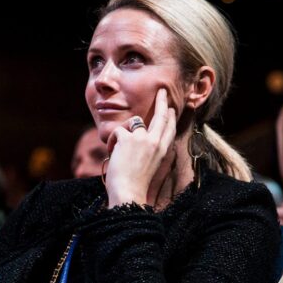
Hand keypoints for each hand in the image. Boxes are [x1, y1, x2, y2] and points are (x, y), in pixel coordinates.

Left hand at [105, 88, 176, 207]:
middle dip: (162, 101)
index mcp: (163, 151)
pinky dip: (111, 142)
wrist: (128, 191)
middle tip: (162, 91)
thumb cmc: (135, 184)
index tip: (171, 109)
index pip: (169, 129)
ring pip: (133, 122)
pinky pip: (117, 131)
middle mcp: (156, 142)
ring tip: (117, 151)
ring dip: (122, 133)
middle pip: (161, 116)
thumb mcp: (149, 166)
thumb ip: (148, 152)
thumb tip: (140, 137)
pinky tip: (112, 154)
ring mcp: (142, 139)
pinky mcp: (127, 139)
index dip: (170, 117)